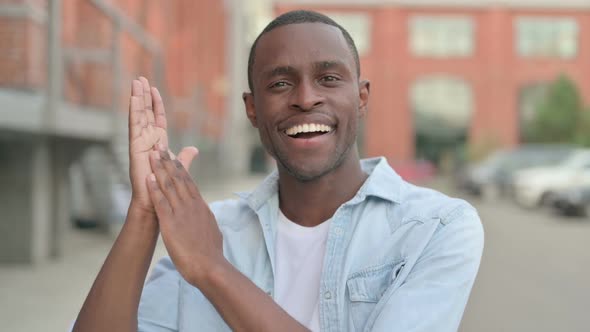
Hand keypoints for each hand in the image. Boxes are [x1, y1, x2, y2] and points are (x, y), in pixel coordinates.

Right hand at [128, 77, 197, 214]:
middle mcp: (147, 140)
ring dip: (137, 99)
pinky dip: (134, 112)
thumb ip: (185, 156)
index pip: (156, 118)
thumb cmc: (166, 187)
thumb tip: (193, 148)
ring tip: (135, 82)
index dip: (155, 103)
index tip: (153, 88)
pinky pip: (135, 126)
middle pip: (145, 113)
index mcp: (158, 142)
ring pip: (139, 116)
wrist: (157, 203)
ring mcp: (140, 143)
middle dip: (143, 96)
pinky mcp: (135, 148)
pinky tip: (134, 99)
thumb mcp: (178, 167)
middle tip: (140, 78)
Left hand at [146, 147, 224, 283]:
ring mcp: (181, 213)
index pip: (189, 183)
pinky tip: (148, 178)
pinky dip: (154, 189)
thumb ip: (207, 222)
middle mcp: (192, 205)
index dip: (179, 168)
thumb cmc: (211, 254)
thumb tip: (207, 219)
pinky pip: (161, 202)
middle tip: (160, 146)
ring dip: (159, 169)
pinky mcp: (171, 223)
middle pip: (179, 178)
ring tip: (152, 155)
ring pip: (169, 185)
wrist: (210, 267)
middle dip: (168, 161)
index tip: (173, 157)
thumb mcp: (212, 232)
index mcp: (201, 207)